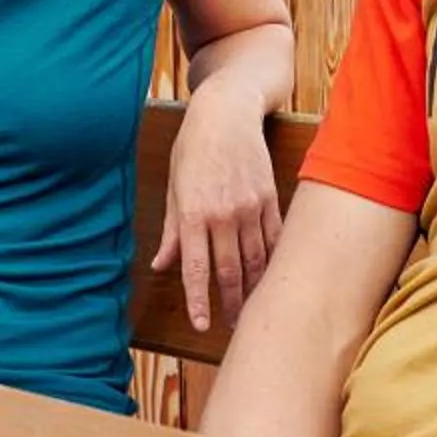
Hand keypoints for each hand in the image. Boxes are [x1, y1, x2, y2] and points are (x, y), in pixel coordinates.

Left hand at [152, 97, 283, 332]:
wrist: (227, 111)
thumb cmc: (192, 146)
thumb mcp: (173, 186)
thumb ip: (171, 231)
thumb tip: (161, 265)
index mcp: (193, 213)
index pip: (195, 268)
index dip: (199, 301)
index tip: (202, 325)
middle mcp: (223, 215)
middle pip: (229, 271)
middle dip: (230, 302)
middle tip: (231, 325)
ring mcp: (249, 207)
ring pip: (255, 259)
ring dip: (253, 287)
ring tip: (251, 308)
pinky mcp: (269, 199)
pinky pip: (274, 238)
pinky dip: (273, 261)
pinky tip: (271, 277)